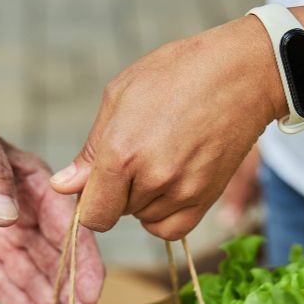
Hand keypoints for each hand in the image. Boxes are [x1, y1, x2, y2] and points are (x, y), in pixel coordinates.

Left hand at [50, 17, 284, 239]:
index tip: (94, 185)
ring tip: (159, 158)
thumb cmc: (176, 74)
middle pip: (116, 213)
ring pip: (143, 219)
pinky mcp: (205, 198)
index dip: (87, 202)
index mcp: (122, 152)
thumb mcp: (120, 97)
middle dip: (116, 193)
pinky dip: (162, 217)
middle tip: (136, 155)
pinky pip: (171, 230)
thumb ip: (90, 151)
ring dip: (142, 201)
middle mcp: (151, 178)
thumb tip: (61, 187)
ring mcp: (181, 191)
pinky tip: (166, 188)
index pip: (92, 213)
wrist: (242, 73)